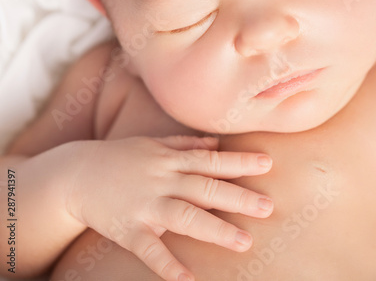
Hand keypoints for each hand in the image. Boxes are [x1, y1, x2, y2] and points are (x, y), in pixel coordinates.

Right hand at [64, 136, 272, 280]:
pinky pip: (149, 249)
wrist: (74, 174)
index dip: (239, 163)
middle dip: (237, 198)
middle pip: (204, 189)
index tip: (267, 164)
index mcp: (170, 161)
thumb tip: (216, 143)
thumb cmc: (120, 158)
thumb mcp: (153, 144)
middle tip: (267, 207)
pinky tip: (187, 280)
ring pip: (183, 217)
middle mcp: (161, 181)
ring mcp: (144, 206)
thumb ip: (186, 145)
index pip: (210, 161)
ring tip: (243, 242)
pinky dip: (166, 264)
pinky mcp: (128, 229)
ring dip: (214, 229)